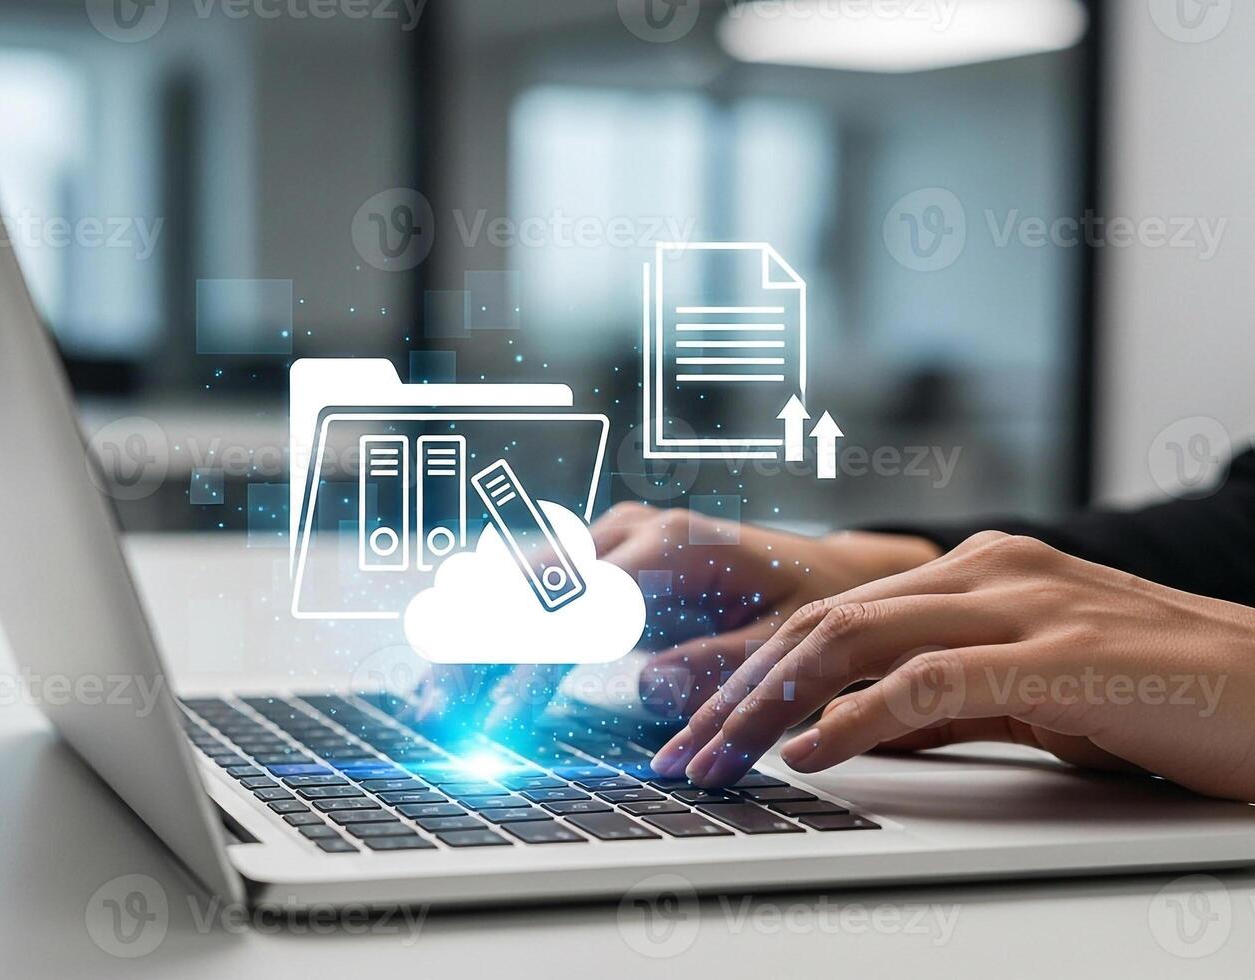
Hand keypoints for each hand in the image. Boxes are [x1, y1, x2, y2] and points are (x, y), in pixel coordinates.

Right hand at [407, 503, 940, 731]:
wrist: (824, 576)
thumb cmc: (812, 609)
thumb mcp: (788, 645)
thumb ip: (721, 666)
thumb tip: (646, 688)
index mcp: (674, 544)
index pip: (581, 600)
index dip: (534, 662)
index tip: (500, 719)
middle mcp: (631, 532)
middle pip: (532, 584)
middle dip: (478, 648)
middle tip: (439, 713)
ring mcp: (610, 545)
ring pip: (520, 586)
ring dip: (473, 642)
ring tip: (430, 704)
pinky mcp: (599, 568)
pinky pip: (535, 598)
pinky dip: (495, 637)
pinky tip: (458, 680)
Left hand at [651, 531, 1254, 809]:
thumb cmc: (1170, 693)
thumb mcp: (1032, 689)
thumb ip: (944, 696)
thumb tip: (849, 728)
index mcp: (976, 569)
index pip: (828, 611)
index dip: (746, 665)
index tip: (691, 719)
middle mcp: (986, 569)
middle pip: (820, 620)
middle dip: (732, 689)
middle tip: (676, 749)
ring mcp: (1020, 603)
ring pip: (853, 640)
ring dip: (768, 706)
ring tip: (716, 759)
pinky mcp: (1056, 654)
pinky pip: (927, 681)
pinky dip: (854, 717)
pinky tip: (808, 752)